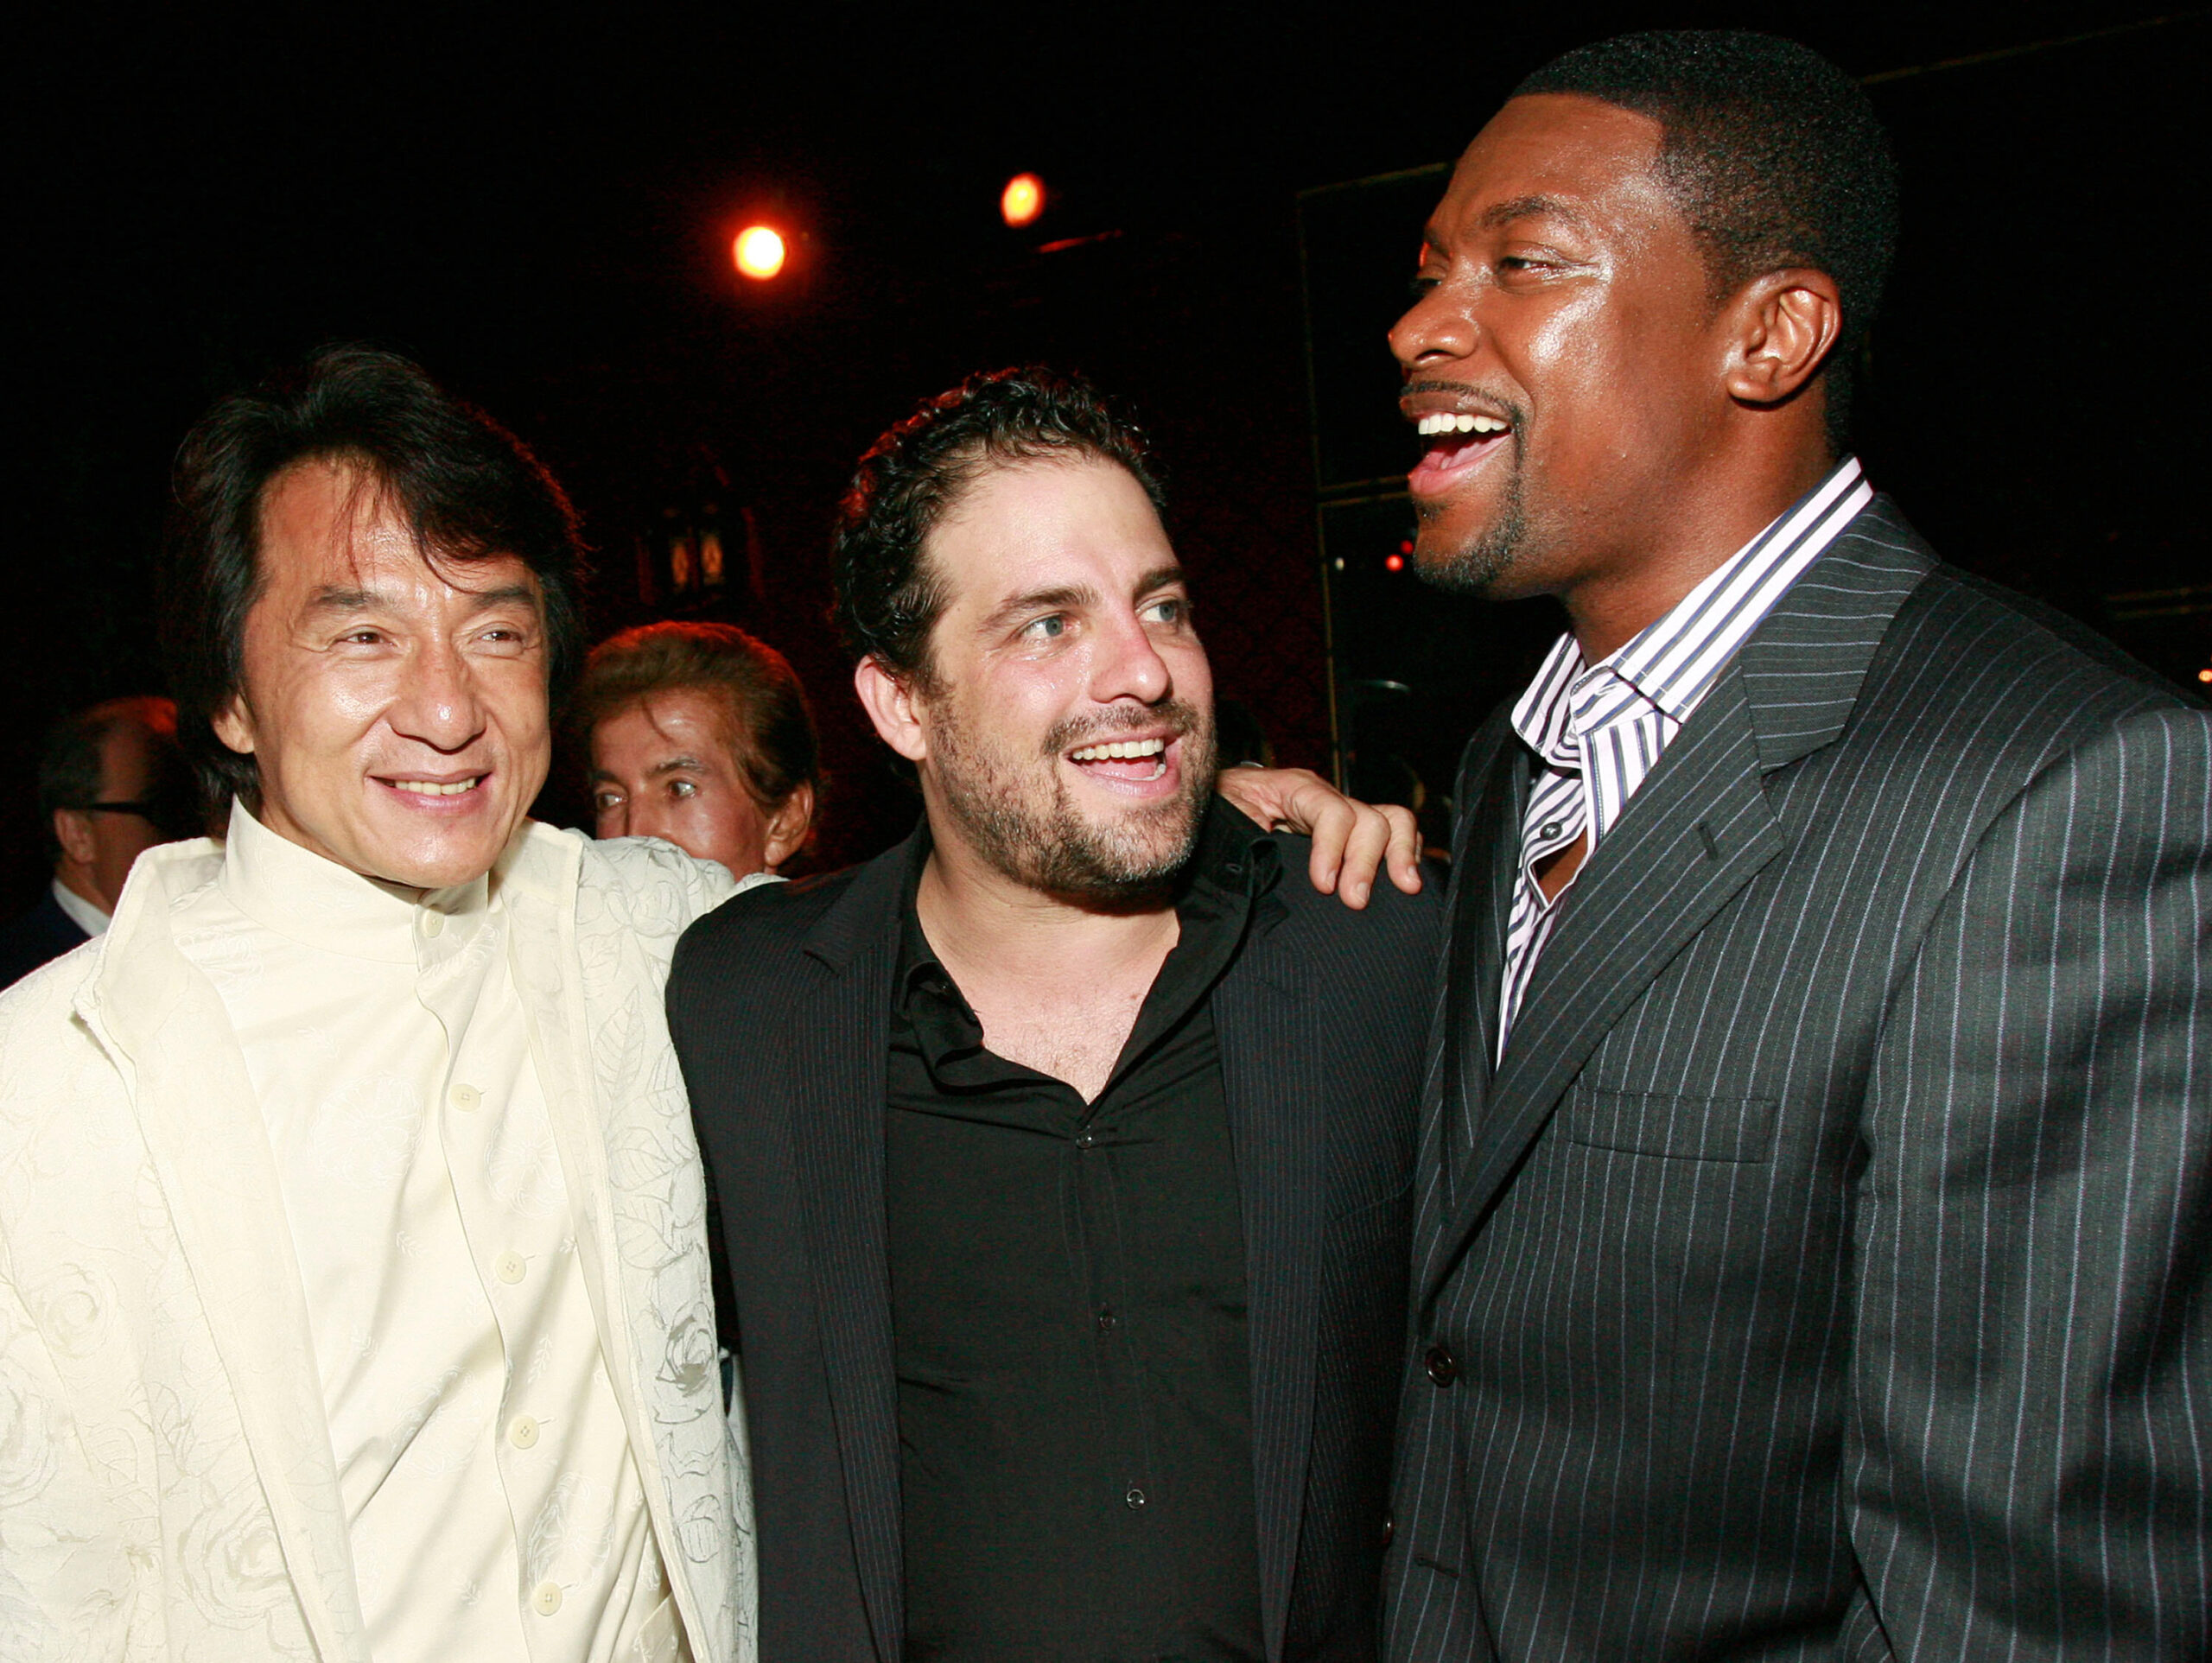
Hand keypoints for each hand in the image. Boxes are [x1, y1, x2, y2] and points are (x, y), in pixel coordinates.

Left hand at [1215, 766, 1421, 907]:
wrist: (1220, 802)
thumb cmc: (1220, 814)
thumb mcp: (1221, 822)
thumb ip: (1232, 844)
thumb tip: (1232, 882)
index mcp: (1292, 789)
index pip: (1330, 810)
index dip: (1332, 847)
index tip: (1324, 885)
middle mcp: (1326, 797)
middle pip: (1367, 817)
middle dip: (1366, 861)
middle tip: (1355, 901)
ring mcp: (1344, 812)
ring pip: (1391, 820)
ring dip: (1399, 854)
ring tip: (1405, 888)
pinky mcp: (1352, 832)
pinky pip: (1395, 833)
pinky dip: (1407, 854)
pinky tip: (1406, 883)